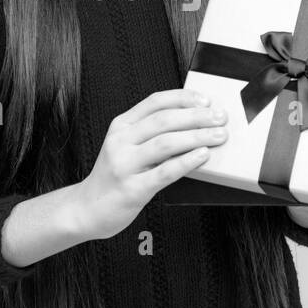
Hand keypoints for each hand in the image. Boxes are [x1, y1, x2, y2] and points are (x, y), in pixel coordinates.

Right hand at [75, 88, 227, 239]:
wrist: (87, 209)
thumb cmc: (115, 177)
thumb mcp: (126, 147)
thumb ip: (152, 134)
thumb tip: (194, 124)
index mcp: (121, 126)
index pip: (155, 102)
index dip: (183, 98)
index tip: (206, 100)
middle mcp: (120, 141)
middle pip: (164, 120)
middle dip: (197, 116)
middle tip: (220, 118)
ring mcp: (124, 164)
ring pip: (166, 142)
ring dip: (197, 136)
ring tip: (218, 136)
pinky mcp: (132, 188)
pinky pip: (164, 172)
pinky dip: (187, 161)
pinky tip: (203, 156)